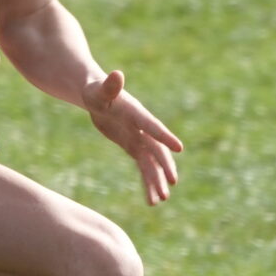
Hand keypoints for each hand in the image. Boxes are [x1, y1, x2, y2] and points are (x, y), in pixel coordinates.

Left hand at [83, 69, 182, 205]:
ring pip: (151, 163)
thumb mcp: (99, 90)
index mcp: (136, 114)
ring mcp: (139, 138)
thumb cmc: (95, 90)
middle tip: (172, 182)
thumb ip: (109, 85)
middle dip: (164, 165)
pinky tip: (151, 200)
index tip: (179, 147)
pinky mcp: (133, 146)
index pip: (152, 125)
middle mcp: (142, 128)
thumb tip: (117, 74)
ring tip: (160, 201)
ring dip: (156, 181)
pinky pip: (143, 167)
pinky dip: (148, 182)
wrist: (96, 96)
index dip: (164, 136)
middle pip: (156, 149)